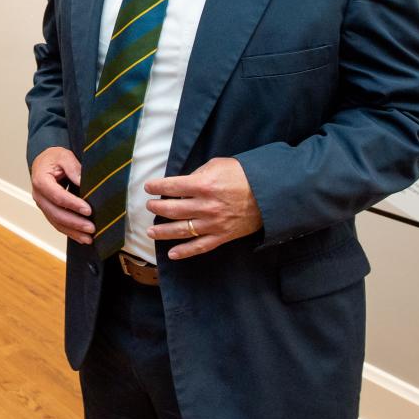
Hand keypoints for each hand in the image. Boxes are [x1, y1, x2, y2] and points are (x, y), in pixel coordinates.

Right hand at [30, 146, 93, 244]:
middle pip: (56, 213)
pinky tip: (82, 238)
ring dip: (73, 232)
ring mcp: (43, 205)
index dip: (73, 204)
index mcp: (41, 181)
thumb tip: (82, 181)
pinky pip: (57, 224)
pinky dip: (70, 232)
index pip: (58, 196)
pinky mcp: (48, 211)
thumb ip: (73, 167)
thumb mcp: (64, 156)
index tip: (88, 210)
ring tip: (89, 239)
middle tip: (92, 228)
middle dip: (75, 222)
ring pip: (56, 222)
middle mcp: (39, 196)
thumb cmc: (54, 158)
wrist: (43, 162)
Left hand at [145, 157, 261, 259]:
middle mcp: (205, 206)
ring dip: (163, 231)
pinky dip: (185, 252)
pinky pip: (200, 247)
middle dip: (157, 207)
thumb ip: (198, 174)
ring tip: (150, 231)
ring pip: (181, 230)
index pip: (172, 186)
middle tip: (149, 206)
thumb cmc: (244, 175)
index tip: (148, 187)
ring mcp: (213, 223)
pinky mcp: (222, 236)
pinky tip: (171, 254)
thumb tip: (183, 184)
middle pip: (173, 209)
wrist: (270, 193)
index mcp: (204, 185)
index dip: (157, 186)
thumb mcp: (218, 165)